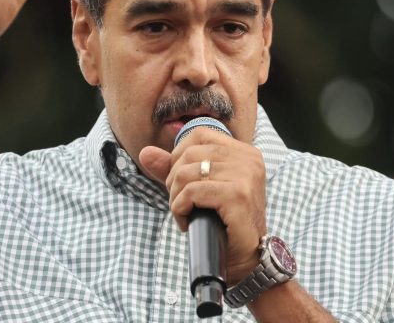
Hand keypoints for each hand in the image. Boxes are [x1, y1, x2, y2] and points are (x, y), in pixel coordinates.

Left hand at [140, 128, 267, 283]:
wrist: (247, 258)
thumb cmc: (224, 222)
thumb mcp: (199, 189)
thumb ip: (173, 168)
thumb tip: (145, 152)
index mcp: (244, 152)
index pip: (199, 134)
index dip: (179, 154)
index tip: (179, 180)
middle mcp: (248, 159)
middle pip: (190, 153)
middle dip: (173, 179)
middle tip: (179, 202)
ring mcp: (245, 175)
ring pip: (187, 173)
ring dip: (176, 197)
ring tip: (183, 212)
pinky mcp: (237, 195)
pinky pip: (192, 192)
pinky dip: (180, 208)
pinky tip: (186, 221)